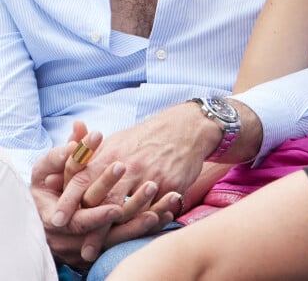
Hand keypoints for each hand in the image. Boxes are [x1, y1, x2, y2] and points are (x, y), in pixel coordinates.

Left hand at [31, 125, 182, 267]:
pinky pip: (154, 211)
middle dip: (90, 227)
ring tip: (99, 251)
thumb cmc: (143, 138)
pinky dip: (144, 225)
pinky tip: (134, 236)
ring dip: (113, 234)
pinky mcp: (170, 185)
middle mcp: (130, 166)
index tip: (57, 220)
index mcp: (112, 153)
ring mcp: (151, 176)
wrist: (184, 128)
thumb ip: (85, 161)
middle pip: (104, 201)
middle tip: (79, 249)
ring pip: (129, 211)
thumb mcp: (114, 142)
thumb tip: (52, 177)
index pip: (84, 179)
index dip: (69, 200)